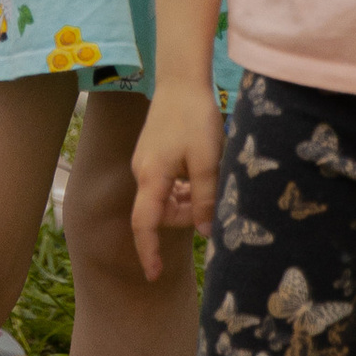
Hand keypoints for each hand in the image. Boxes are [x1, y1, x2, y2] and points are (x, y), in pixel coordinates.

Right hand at [130, 80, 223, 279]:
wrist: (182, 80)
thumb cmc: (195, 119)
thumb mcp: (207, 162)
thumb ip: (205, 199)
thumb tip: (207, 232)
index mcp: (151, 178)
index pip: (144, 224)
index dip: (148, 251)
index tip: (153, 275)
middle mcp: (143, 172)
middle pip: (160, 213)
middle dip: (185, 217)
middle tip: (213, 202)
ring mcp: (146, 162)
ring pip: (165, 199)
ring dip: (186, 201)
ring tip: (209, 181)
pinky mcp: (153, 154)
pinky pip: (166, 184)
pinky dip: (183, 188)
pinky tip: (200, 173)